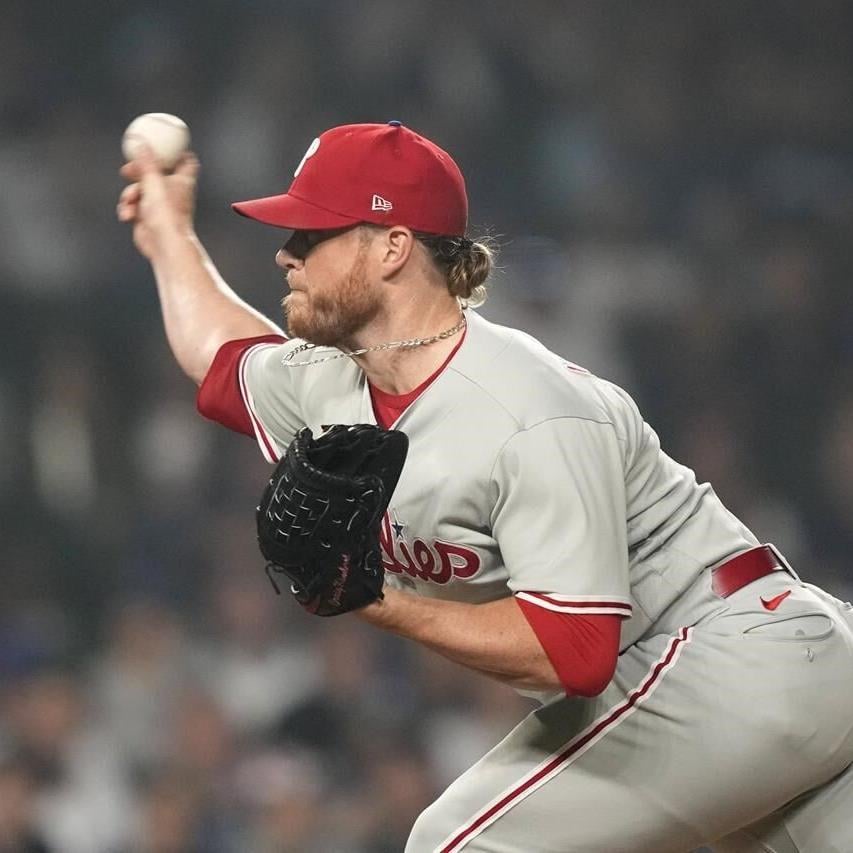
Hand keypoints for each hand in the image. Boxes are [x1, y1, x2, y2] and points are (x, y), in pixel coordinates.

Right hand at [117, 145, 199, 259]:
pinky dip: (128, 209)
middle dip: (138, 171)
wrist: (164, 243)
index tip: (164, 144)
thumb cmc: (167, 215)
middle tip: (128, 171)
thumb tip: (140, 141)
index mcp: (181, 180)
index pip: (186, 161)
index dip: (177, 151)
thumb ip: (146, 161)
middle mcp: (172, 192)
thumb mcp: (153, 180)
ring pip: (140, 189)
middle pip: (154, 172)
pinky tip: (128, 215)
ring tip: (131, 203)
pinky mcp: (147, 217)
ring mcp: (160, 205)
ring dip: (130, 195)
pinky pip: (133, 206)